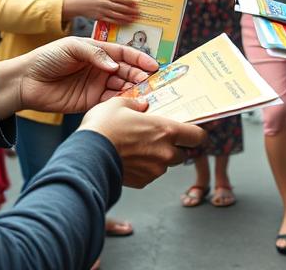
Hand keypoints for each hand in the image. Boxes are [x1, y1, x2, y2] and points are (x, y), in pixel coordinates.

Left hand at [0, 37, 158, 119]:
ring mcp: (96, 86)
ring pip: (121, 87)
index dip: (139, 59)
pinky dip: (121, 103)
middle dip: (140, 76)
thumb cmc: (47, 58)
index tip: (154, 65)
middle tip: (150, 83)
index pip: (124, 54)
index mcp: (97, 51)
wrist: (26, 81)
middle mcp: (100, 68)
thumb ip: (95, 54)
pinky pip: (110, 102)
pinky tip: (129, 104)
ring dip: (133, 90)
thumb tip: (114, 66)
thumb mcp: (71, 47)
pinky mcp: (90, 102)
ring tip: (144, 94)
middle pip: (126, 72)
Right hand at [63, 0, 138, 23]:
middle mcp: (105, 3)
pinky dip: (120, 22)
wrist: (77, 5)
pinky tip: (126, 22)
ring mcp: (102, 11)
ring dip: (128, 17)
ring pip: (118, 15)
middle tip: (139, 13)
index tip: (137, 4)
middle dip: (131, 10)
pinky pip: (112, 21)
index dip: (130, 1)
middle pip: (121, 7)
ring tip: (135, 18)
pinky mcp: (99, 18)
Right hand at [80, 96, 207, 187]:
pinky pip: (150, 174)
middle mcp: (165, 153)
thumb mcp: (118, 104)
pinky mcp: (143, 182)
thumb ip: (135, 103)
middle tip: (158, 138)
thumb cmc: (103, 128)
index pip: (198, 136)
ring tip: (138, 147)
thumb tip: (141, 104)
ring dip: (157, 158)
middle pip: (182, 153)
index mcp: (166, 131)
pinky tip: (129, 158)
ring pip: (165, 165)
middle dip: (173, 147)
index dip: (197, 134)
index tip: (192, 132)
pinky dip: (144, 168)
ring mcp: (155, 170)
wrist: (87, 156)